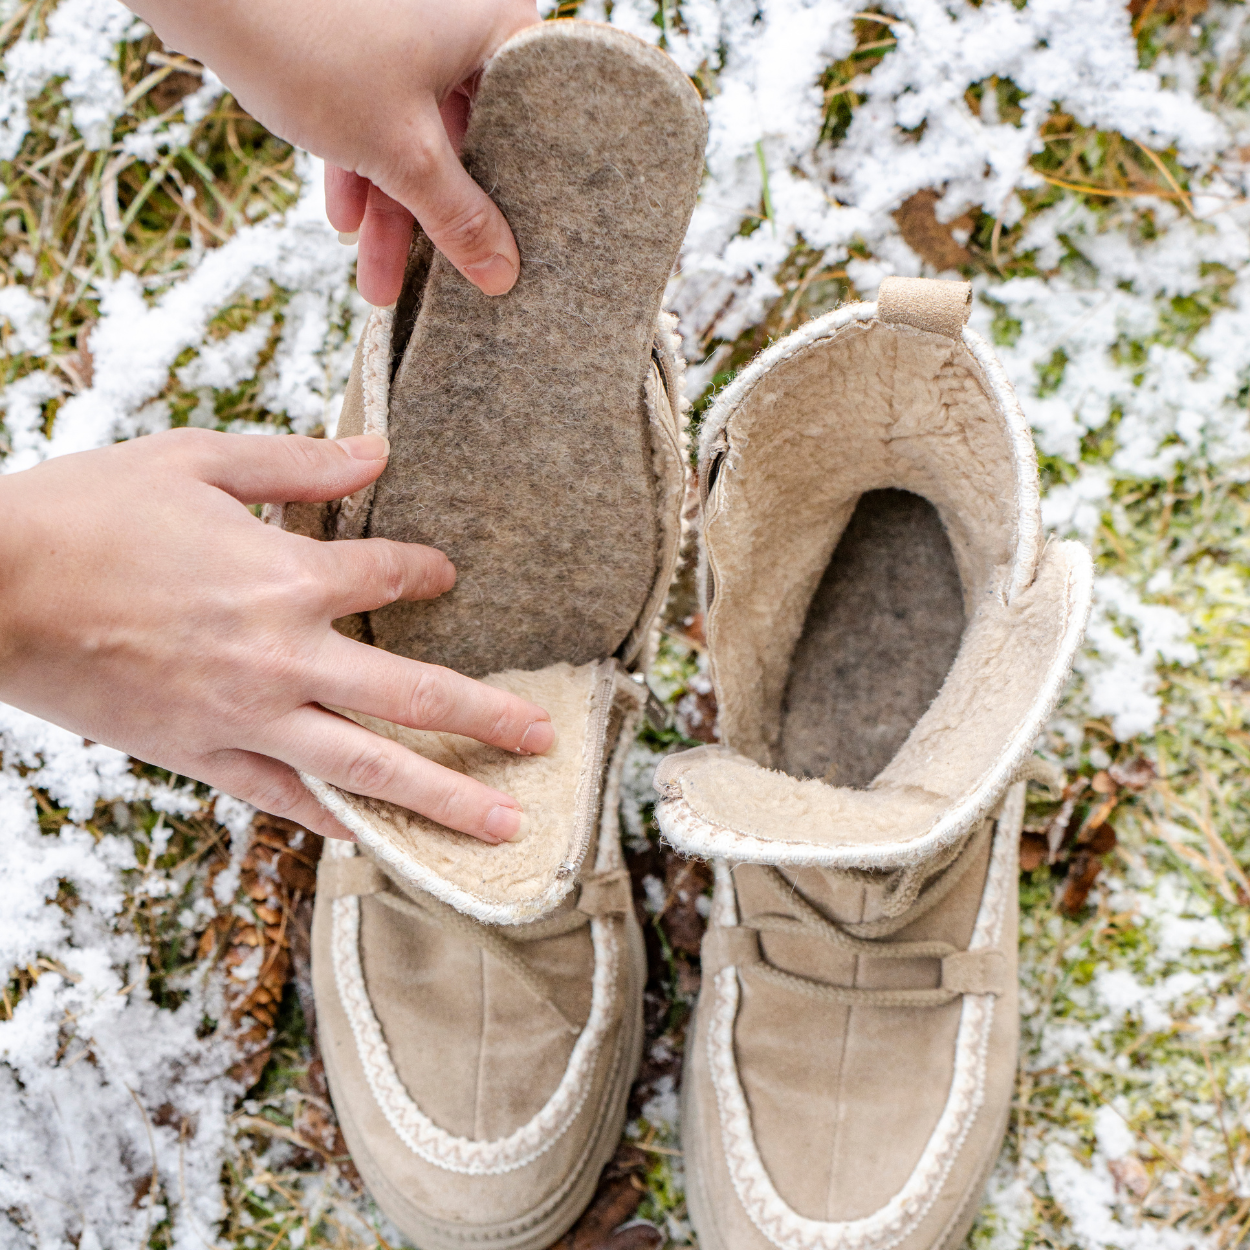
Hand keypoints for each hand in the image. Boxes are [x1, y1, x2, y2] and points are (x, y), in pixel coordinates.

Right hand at [0, 430, 553, 842]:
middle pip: (413, 696)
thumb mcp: (196, 459)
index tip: (444, 573)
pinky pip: (286, 798)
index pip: (392, 576)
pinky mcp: (202, 755)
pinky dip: (337, 821)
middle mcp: (284, 656)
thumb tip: (379, 451)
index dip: (428, 571)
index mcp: (286, 576)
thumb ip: (298, 463)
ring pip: (366, 769)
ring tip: (504, 827)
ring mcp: (246, 717)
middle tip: (545, 743)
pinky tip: (383, 839)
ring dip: (442, 799)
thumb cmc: (88, 512)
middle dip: (488, 720)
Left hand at [127, 0, 540, 304]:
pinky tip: (342, 218)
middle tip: (434, 287)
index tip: (508, 253)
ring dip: (394, 206)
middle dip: (438, 217)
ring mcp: (405, 20)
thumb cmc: (318, 47)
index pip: (532, 127)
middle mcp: (459, 15)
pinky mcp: (356, 31)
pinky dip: (362, 163)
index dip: (518, 196)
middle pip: (470, 137)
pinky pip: (376, 108)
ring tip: (376, 279)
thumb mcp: (402, 152)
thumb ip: (458, 217)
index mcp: (498, 26)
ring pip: (415, 130)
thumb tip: (503, 274)